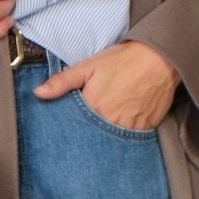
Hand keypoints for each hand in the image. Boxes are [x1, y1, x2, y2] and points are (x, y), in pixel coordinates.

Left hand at [32, 39, 180, 128]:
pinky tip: (123, 124)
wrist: (160, 58)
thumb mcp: (89, 66)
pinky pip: (131, 139)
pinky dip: (125, 135)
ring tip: (107, 123)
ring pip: (112, 140)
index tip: (70, 129)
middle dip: (89, 135)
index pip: (75, 129)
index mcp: (94, 108)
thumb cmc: (123, 60)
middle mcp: (112, 122)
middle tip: (90, 127)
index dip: (71, 129)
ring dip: (107, 136)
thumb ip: (62, 81)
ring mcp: (131, 128)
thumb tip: (38, 93)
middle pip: (93, 138)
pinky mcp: (147, 128)